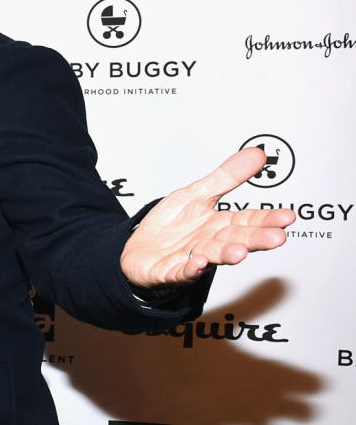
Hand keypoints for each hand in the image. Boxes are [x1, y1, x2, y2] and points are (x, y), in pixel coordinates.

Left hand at [120, 147, 294, 288]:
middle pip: (236, 239)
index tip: (287, 216)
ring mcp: (191, 258)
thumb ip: (227, 177)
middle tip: (277, 238)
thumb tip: (258, 154)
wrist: (138, 248)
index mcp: (219, 224)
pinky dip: (190, 269)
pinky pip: (180, 271)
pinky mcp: (169, 271)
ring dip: (226, 254)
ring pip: (212, 256)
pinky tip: (197, 263)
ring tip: (239, 252)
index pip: (248, 220)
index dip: (267, 219)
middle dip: (256, 239)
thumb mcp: (198, 194)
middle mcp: (209, 242)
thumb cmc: (170, 224)